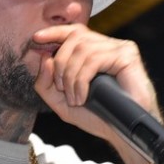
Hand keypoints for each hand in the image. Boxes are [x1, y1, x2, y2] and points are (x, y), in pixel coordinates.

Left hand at [32, 23, 159, 163]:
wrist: (122, 132)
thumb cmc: (98, 117)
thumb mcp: (62, 103)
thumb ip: (46, 84)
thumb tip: (44, 58)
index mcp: (94, 52)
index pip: (74, 32)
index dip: (55, 32)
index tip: (36, 38)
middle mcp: (108, 46)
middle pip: (75, 38)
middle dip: (60, 63)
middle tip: (62, 88)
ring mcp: (119, 48)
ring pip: (82, 49)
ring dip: (71, 77)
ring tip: (75, 99)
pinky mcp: (127, 55)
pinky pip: (94, 59)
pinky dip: (82, 80)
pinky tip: (84, 97)